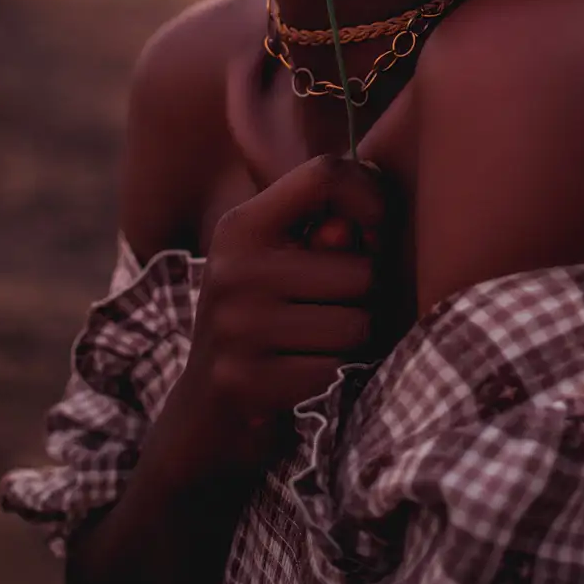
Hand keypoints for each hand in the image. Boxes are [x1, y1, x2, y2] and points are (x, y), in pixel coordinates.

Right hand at [159, 155, 386, 486]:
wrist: (205, 410)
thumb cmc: (263, 318)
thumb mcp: (278, 263)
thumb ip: (324, 235)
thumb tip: (362, 232)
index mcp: (242, 225)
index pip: (322, 174)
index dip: (368, 192)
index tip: (377, 225)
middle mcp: (235, 268)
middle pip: (360, 269)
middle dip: (363, 297)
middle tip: (331, 309)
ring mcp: (237, 326)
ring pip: (357, 324)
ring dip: (352, 341)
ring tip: (317, 342)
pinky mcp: (247, 380)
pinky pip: (337, 369)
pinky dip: (334, 376)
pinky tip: (303, 374)